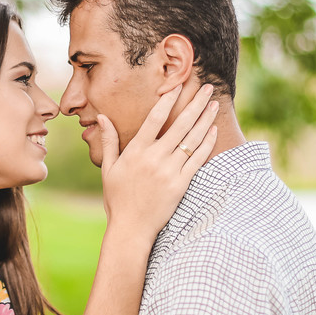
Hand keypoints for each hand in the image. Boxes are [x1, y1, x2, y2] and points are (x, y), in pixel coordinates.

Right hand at [99, 83, 218, 237]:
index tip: (178, 86)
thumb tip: (101, 117)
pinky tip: (212, 131)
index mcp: (136, 151)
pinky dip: (207, 144)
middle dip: (195, 104)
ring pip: (192, 140)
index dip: (168, 100)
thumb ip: (109, 141)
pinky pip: (198, 159)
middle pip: (180, 125)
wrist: (131, 228)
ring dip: (205, 120)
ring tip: (214, 105)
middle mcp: (154, 158)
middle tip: (207, 88)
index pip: (154, 118)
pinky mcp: (181, 184)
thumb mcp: (108, 168)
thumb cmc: (118, 198)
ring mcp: (169, 171)